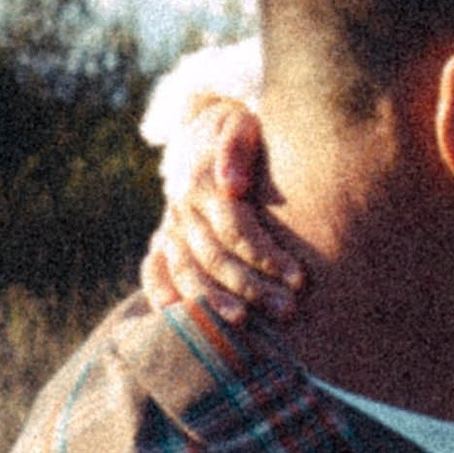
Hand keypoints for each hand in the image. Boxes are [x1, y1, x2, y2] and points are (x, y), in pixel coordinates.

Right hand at [140, 103, 306, 331]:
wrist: (205, 128)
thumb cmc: (240, 129)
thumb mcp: (241, 123)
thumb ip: (236, 147)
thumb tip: (232, 185)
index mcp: (203, 183)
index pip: (235, 228)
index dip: (266, 255)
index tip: (298, 279)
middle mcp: (183, 208)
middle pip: (214, 256)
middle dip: (251, 287)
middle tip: (287, 311)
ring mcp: (170, 225)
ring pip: (187, 271)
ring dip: (214, 303)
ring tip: (244, 329)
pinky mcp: (163, 239)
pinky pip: (155, 271)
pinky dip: (163, 295)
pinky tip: (180, 323)